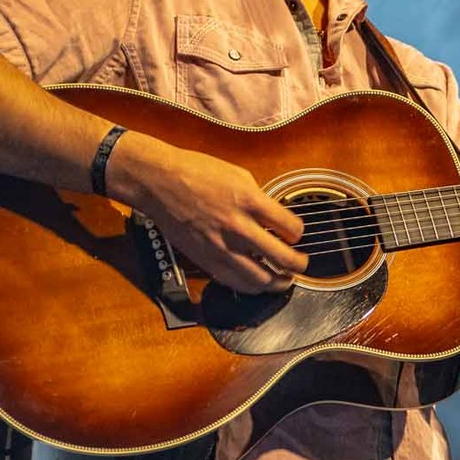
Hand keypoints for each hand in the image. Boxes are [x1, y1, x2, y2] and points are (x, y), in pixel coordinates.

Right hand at [107, 135, 307, 293]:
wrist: (159, 182)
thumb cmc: (195, 172)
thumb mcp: (238, 175)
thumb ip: (259, 198)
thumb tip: (273, 217)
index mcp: (250, 201)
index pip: (291, 228)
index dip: (298, 233)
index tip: (295, 234)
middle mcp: (239, 227)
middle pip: (283, 259)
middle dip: (298, 265)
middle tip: (301, 264)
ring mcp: (222, 247)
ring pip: (261, 280)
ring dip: (278, 282)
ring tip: (283, 280)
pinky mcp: (207, 260)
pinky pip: (235, 283)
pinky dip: (252, 286)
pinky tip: (258, 283)